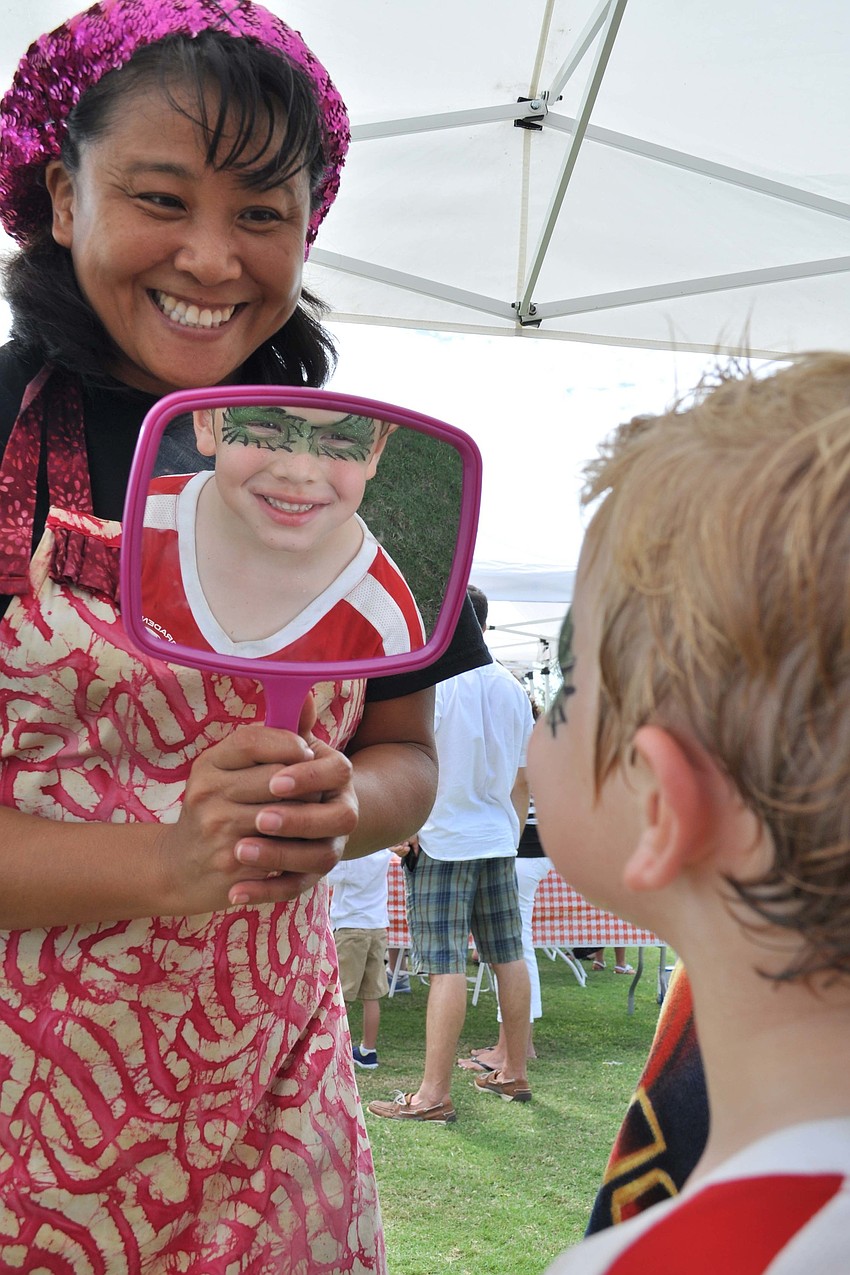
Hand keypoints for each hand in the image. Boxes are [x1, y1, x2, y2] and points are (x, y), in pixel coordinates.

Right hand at [154, 722, 357, 913]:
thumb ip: (271, 738)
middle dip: (305, 785)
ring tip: (311, 818)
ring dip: (306, 817)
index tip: (306, 754)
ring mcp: (217, 829)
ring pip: (284, 813)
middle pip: (276, 777)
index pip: (252, 740)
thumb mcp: (230, 771)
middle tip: (317, 792)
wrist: (181, 868)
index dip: (288, 744)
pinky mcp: (231, 862)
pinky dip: (296, 847)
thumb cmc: (217, 810)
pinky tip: (300, 846)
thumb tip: (306, 695)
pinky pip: (280, 849)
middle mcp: (207, 792)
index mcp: (209, 764)